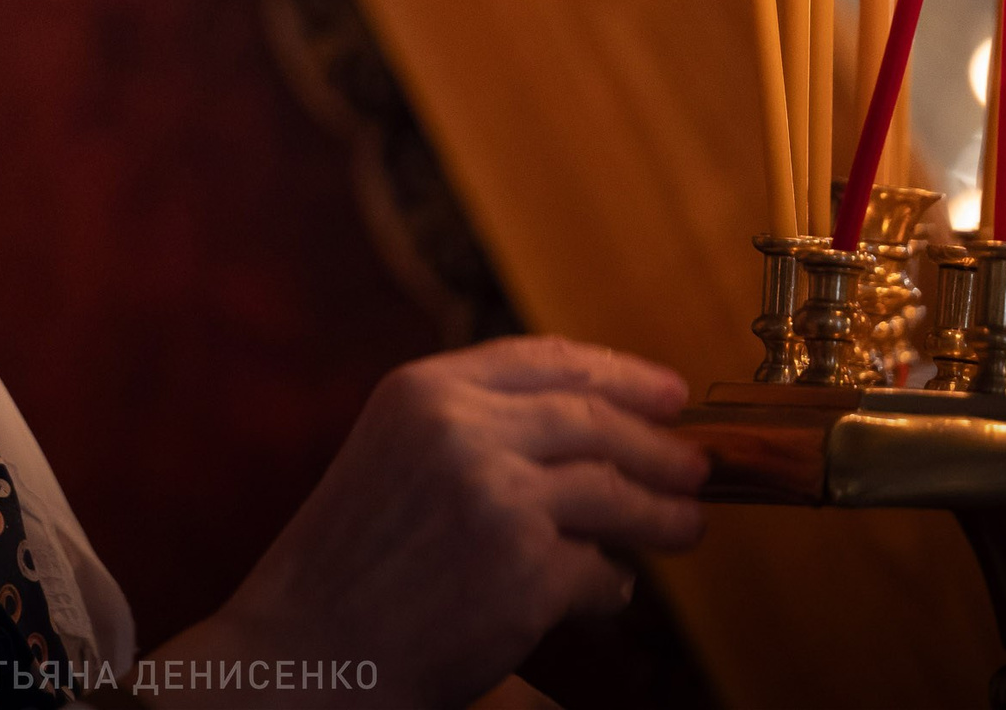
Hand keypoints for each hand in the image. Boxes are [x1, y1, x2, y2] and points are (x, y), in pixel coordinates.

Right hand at [151, 337, 705, 707]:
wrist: (310, 647)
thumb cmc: (354, 560)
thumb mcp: (395, 452)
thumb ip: (472, 424)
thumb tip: (591, 422)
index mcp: (424, 390)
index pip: (545, 359)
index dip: (617, 372)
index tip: (666, 390)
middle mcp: (461, 430)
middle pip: (594, 419)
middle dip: (658, 445)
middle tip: (695, 464)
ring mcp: (496, 498)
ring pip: (615, 491)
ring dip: (662, 513)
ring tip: (685, 525)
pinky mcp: (526, 571)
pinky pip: (599, 570)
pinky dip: (611, 584)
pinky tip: (608, 589)